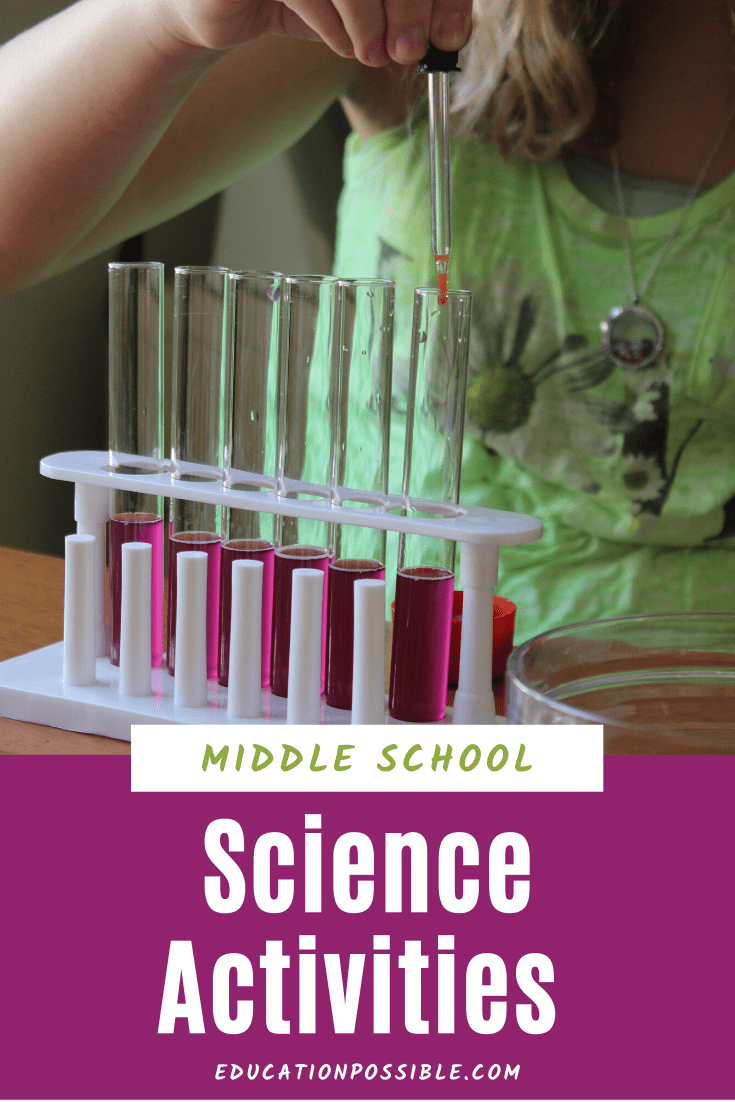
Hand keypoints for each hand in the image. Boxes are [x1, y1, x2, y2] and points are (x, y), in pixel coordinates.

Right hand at [146, 0, 471, 65]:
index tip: (451, 33)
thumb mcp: (350, 7)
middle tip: (411, 49)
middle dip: (411, 6)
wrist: (215, 8)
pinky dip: (337, 25)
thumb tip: (439, 32)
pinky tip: (347, 47)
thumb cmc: (289, 1)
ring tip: (375, 55)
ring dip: (372, 21)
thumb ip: (390, 12)